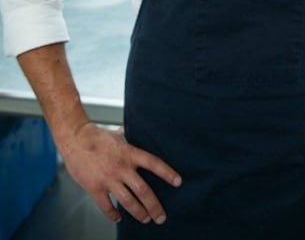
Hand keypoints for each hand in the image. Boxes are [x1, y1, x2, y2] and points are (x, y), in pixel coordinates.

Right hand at [58, 123, 181, 224]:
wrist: (74, 139)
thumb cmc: (97, 136)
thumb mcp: (119, 136)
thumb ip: (130, 142)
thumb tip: (137, 137)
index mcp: (130, 154)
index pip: (154, 164)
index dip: (167, 173)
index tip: (178, 182)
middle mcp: (121, 167)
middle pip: (143, 190)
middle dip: (154, 206)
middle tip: (161, 216)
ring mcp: (108, 179)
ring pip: (128, 201)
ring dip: (138, 212)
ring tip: (146, 219)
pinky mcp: (94, 188)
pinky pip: (106, 206)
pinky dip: (113, 214)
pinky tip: (119, 218)